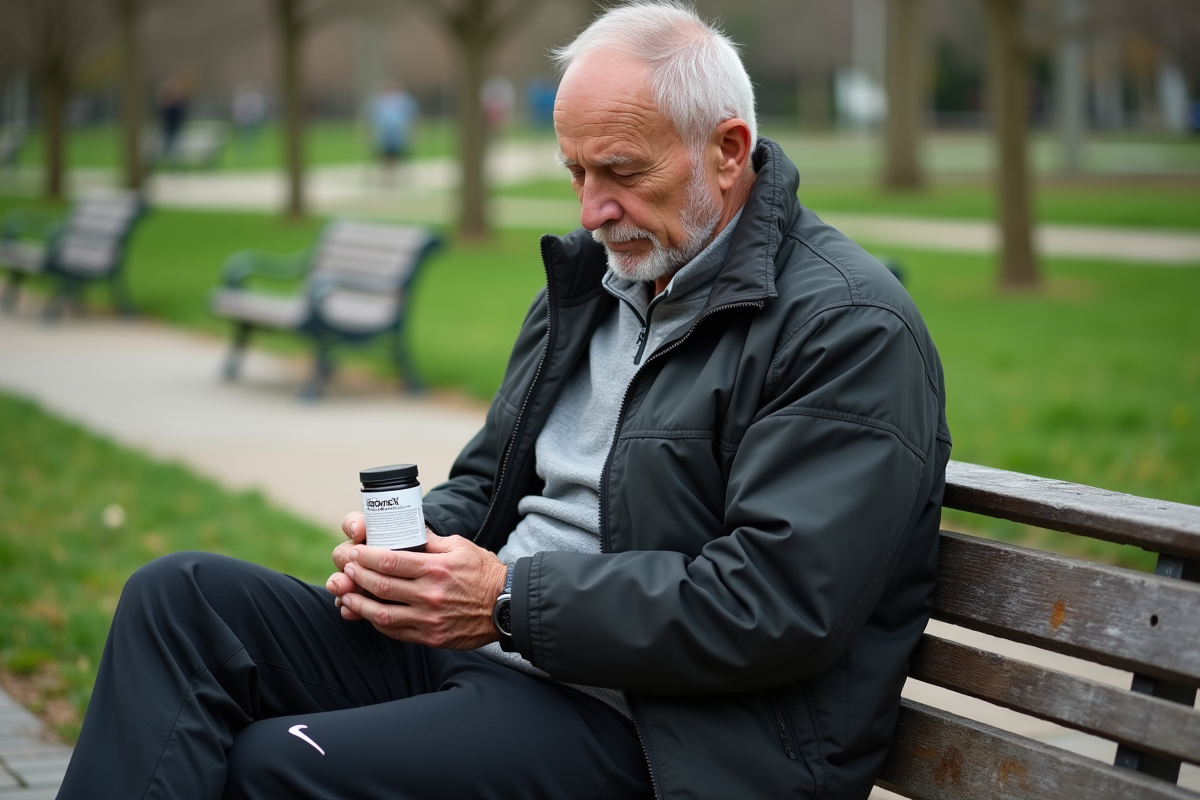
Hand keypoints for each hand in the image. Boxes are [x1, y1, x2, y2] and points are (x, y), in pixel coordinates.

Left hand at [326, 512, 508, 649]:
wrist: (507, 606)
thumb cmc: (484, 573)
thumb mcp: (460, 546)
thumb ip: (431, 540)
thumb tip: (407, 528)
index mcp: (437, 568)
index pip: (391, 561)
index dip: (366, 557)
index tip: (355, 553)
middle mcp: (430, 595)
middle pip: (382, 586)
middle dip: (358, 577)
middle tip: (347, 569)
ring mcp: (429, 619)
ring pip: (382, 614)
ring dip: (360, 604)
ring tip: (347, 595)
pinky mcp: (431, 637)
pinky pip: (396, 632)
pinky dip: (377, 623)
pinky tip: (368, 614)